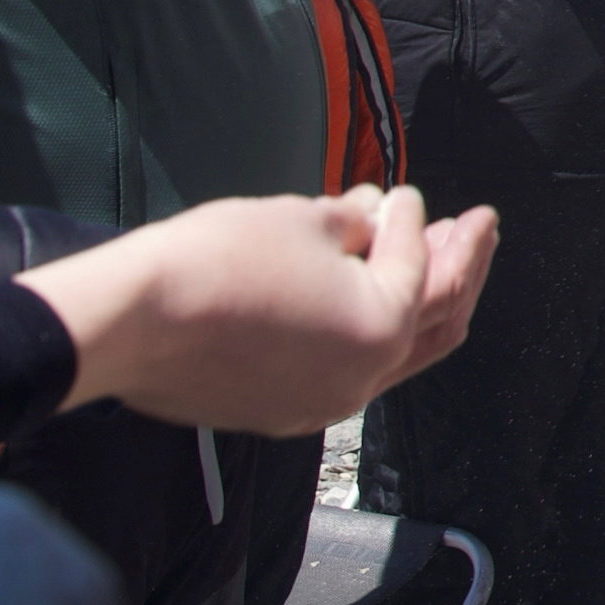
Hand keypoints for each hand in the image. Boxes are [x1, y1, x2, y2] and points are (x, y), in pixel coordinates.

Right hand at [24, 186, 497, 433]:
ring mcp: (320, 403)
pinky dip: (363, 329)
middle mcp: (362, 379)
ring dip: (414, 301)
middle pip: (435, 321)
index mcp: (382, 329)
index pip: (421, 266)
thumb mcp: (305, 219)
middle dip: (461, 268)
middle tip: (477, 227)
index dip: (420, 219)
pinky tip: (354, 295)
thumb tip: (374, 217)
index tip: (413, 193)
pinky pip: (343, 368)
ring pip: (393, 352)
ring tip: (428, 255)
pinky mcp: (279, 412)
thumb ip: (359, 222)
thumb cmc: (221, 259)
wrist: (128, 321)